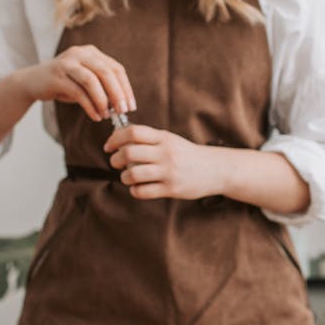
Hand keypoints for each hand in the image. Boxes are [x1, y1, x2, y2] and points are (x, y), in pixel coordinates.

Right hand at [15, 45, 135, 121]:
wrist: (32, 82)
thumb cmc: (64, 83)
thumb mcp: (85, 80)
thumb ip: (102, 86)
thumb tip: (122, 104)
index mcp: (91, 52)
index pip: (116, 68)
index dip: (126, 87)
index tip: (131, 105)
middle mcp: (80, 53)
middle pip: (106, 72)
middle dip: (118, 94)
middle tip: (123, 111)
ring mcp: (67, 63)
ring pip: (92, 81)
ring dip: (103, 100)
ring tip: (108, 115)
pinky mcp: (56, 76)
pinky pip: (78, 92)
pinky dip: (90, 106)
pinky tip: (95, 116)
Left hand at [105, 125, 225, 199]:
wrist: (215, 169)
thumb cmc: (187, 154)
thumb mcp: (170, 140)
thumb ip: (148, 138)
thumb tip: (119, 136)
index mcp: (164, 138)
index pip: (133, 132)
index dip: (115, 138)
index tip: (109, 146)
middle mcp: (166, 153)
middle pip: (129, 153)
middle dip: (115, 159)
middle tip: (115, 162)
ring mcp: (169, 172)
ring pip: (133, 174)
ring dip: (124, 177)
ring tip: (127, 177)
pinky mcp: (171, 189)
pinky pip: (143, 191)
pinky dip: (134, 190)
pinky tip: (137, 188)